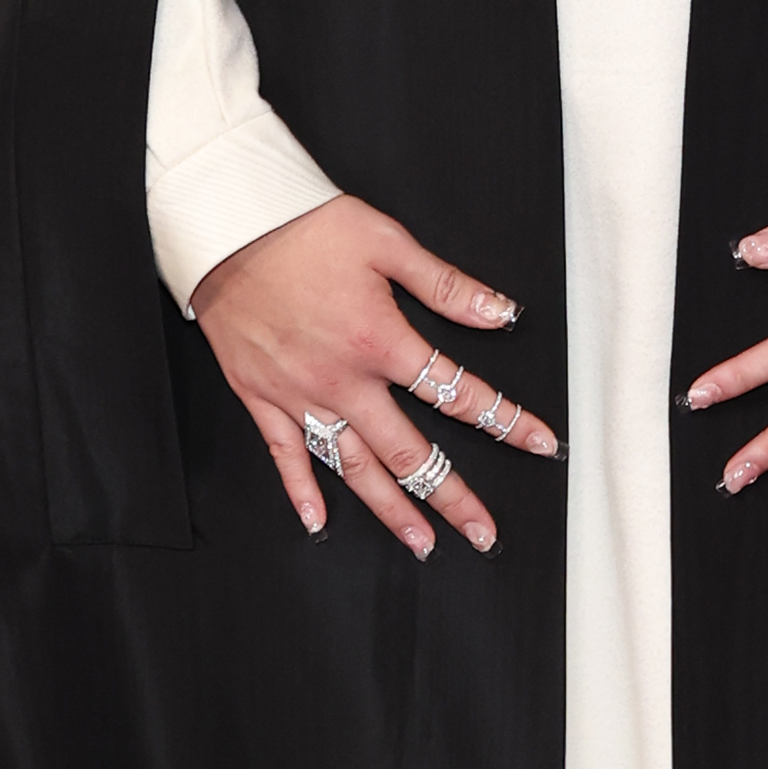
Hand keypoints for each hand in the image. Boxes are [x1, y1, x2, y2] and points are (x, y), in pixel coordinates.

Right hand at [191, 195, 560, 554]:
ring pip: (354, 467)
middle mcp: (343, 380)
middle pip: (409, 453)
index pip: (456, 392)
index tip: (540, 444)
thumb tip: (500, 313)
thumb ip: (446, 286)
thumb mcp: (387, 242)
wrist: (227, 225)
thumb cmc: (304, 227)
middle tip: (483, 533)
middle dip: (453, 497)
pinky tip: (319, 523)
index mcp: (380, 341)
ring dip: (391, 510)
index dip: (505, 421)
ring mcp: (300, 395)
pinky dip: (301, 492)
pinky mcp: (261, 397)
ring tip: (423, 543)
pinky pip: (285, 455)